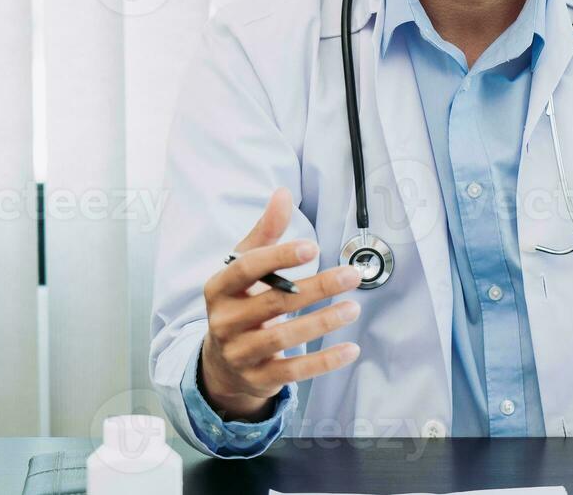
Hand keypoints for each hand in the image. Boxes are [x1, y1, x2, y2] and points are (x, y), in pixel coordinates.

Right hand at [199, 187, 362, 419]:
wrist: (221, 362)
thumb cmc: (240, 302)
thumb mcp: (245, 267)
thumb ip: (265, 232)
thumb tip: (282, 193)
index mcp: (219, 289)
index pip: (246, 269)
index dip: (278, 258)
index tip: (312, 247)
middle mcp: (224, 323)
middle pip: (273, 302)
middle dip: (316, 288)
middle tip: (351, 275)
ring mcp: (240, 353)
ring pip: (283, 338)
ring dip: (322, 322)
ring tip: (353, 308)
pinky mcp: (260, 378)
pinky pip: (294, 371)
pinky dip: (324, 361)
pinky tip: (351, 349)